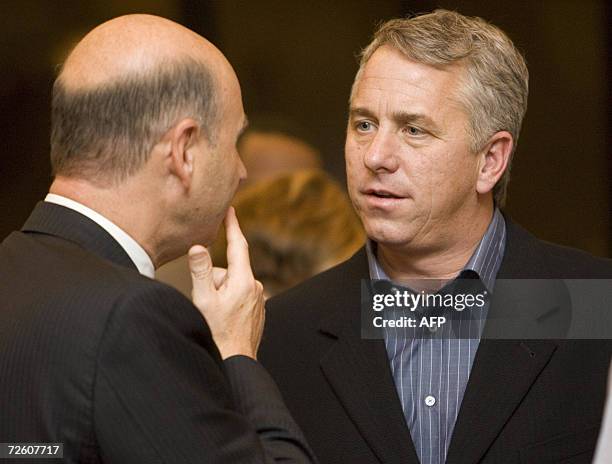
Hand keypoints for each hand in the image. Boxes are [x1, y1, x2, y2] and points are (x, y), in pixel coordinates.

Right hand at [188, 207, 264, 359]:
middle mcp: (256, 287)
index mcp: (243, 280)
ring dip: (221, 292)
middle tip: (206, 301)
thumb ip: (201, 271)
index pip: (238, 245)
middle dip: (214, 278)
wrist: (236, 362)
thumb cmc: (217, 333)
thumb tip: (198, 248)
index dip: (232, 226)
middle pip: (230, 269)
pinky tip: (225, 319)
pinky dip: (230, 301)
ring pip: (234, 283)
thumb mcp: (203, 300)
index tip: (229, 210)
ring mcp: (259, 299)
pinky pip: (240, 295)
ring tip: (216, 314)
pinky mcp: (258, 309)